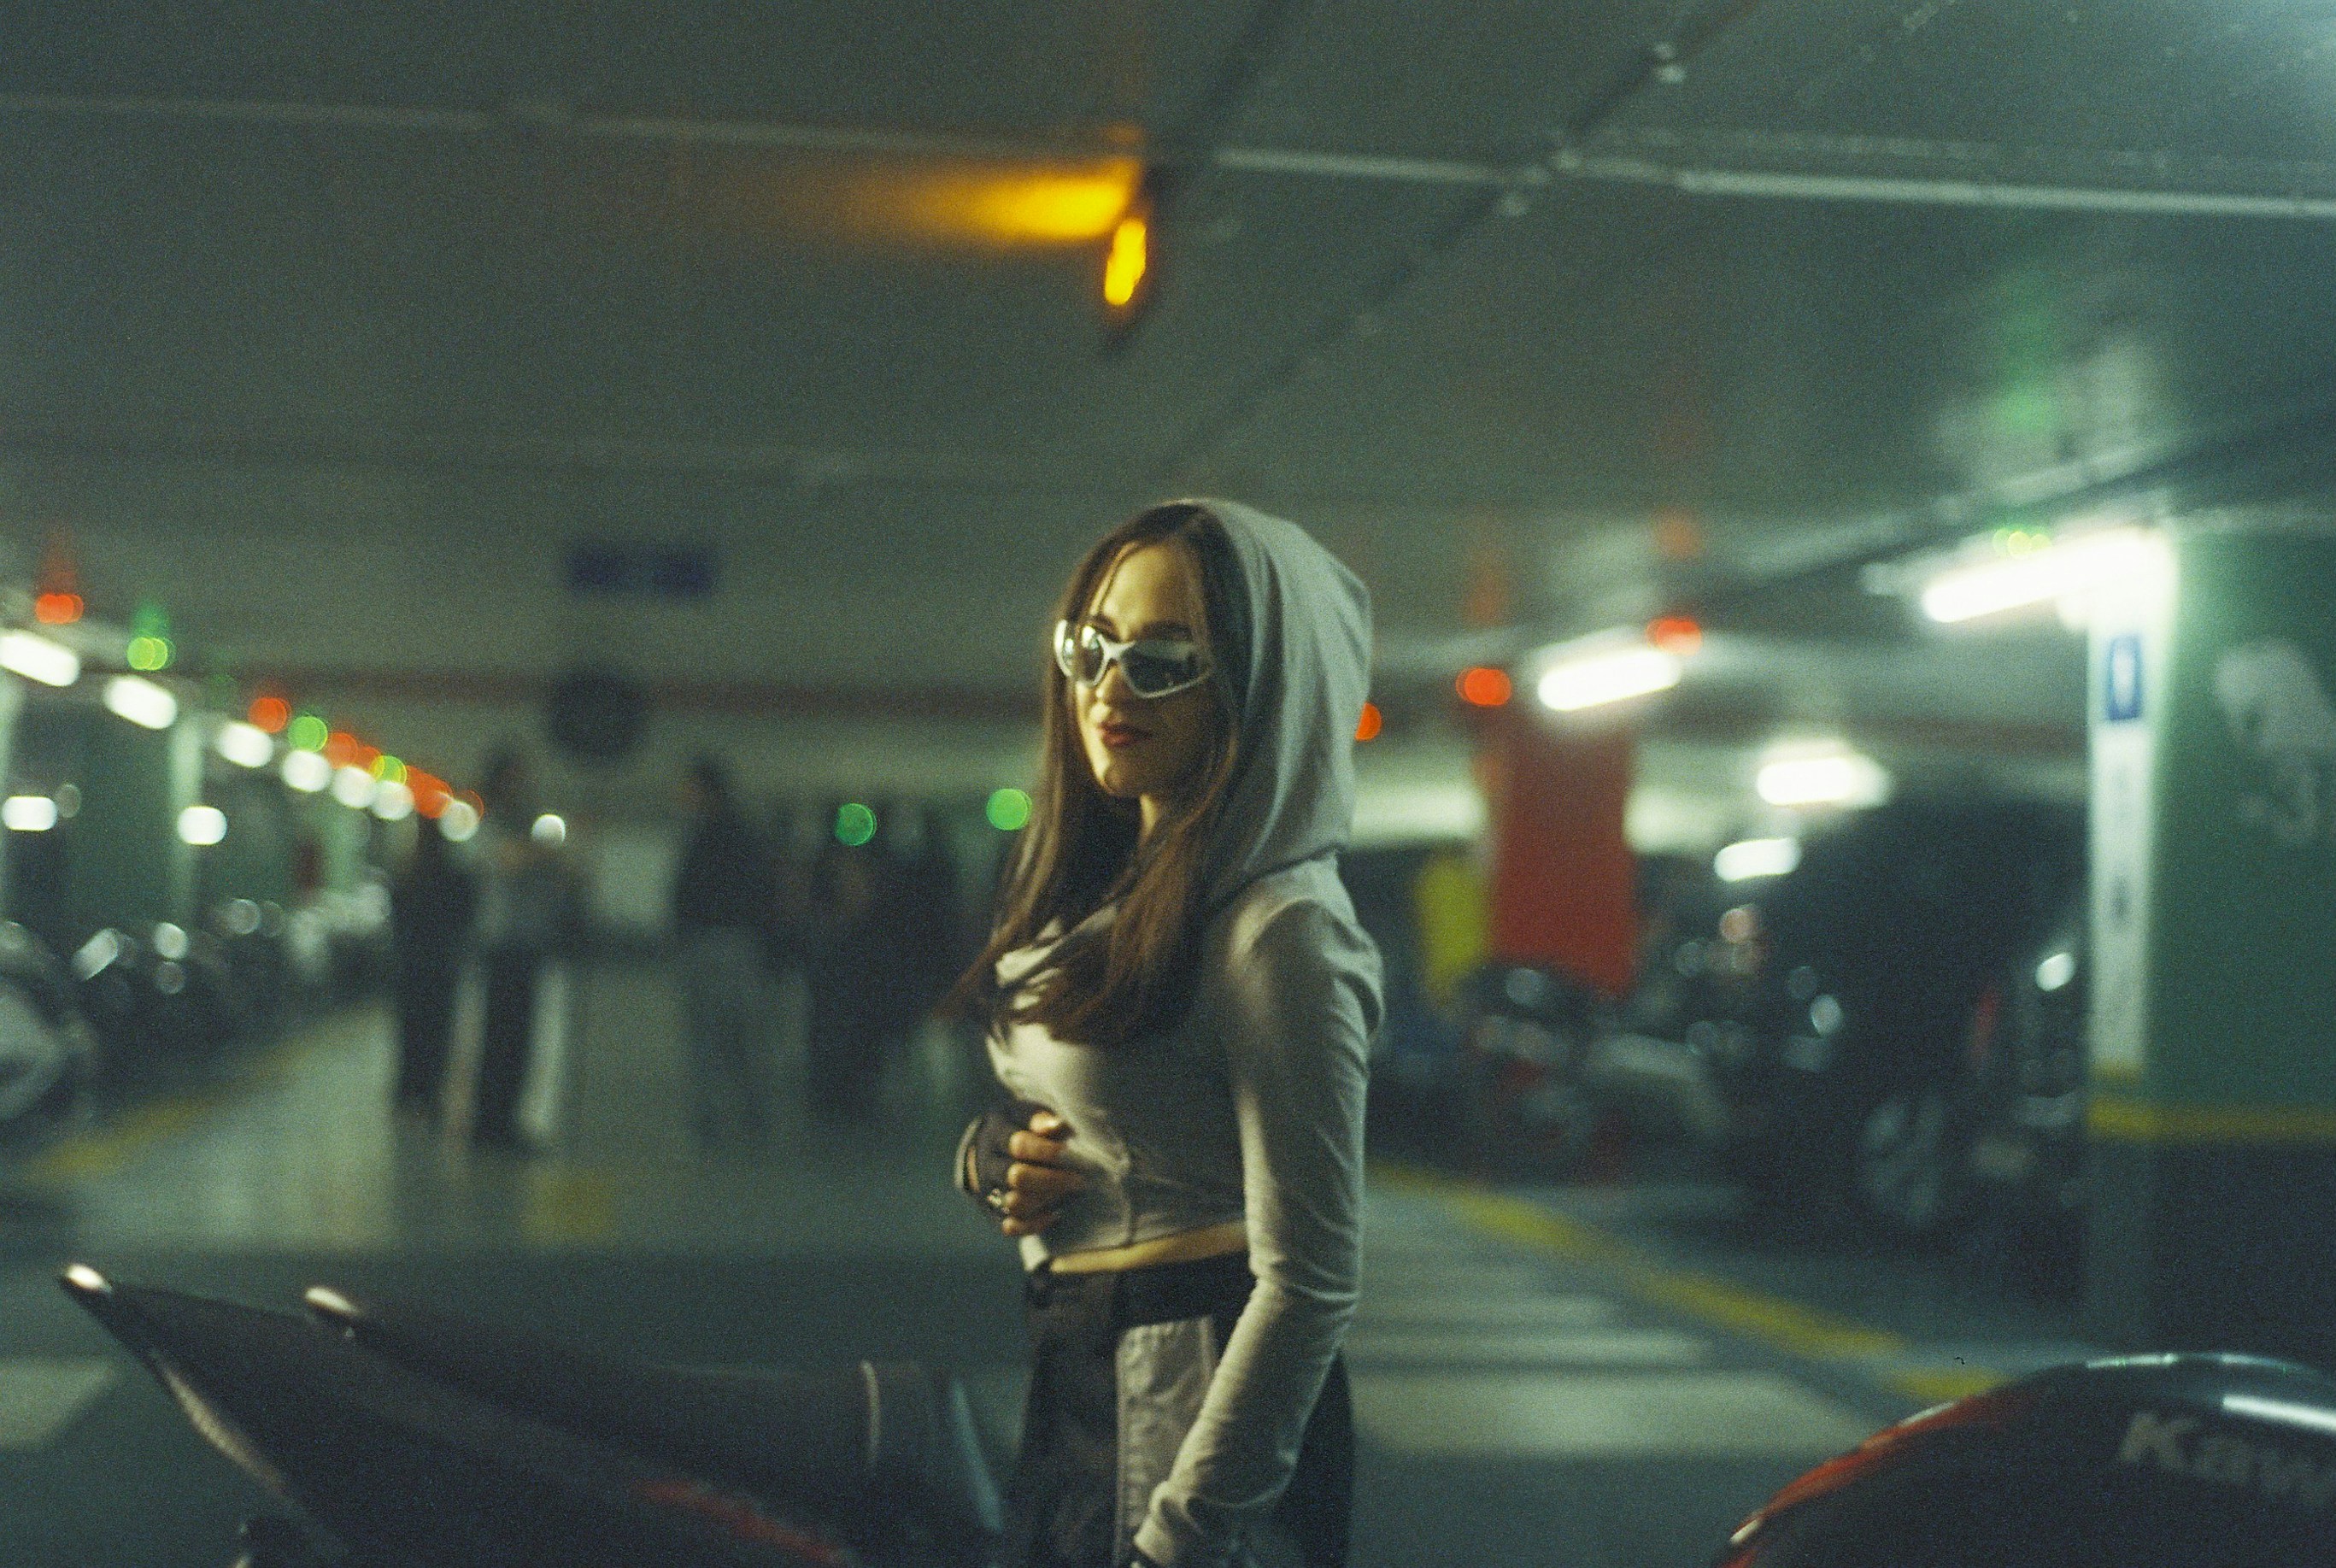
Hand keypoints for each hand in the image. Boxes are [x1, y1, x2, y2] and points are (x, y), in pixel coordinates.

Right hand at [997, 1109, 1085, 1236]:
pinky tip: (1054, 1214)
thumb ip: (1042, 1121)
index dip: (1047, 1151)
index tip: (1070, 1154)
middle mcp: (988, 1163)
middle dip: (1052, 1180)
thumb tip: (1060, 1126)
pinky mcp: (994, 1213)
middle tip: (1079, 1180)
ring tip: (1067, 1193)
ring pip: (1014, 1203)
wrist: (985, 1150)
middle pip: (1017, 1177)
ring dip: (1046, 1200)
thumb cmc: (1019, 1128)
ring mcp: (988, 1190)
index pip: (1018, 1145)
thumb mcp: (1026, 1116)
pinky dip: (1034, 1224)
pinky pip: (1010, 1227)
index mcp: (996, 1133)